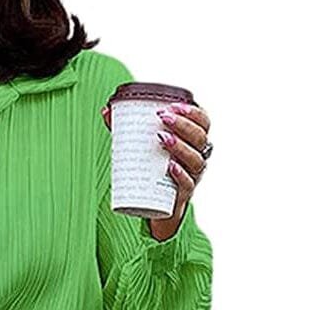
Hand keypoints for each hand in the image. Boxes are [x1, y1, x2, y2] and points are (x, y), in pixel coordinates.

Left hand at [100, 99, 212, 240]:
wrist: (155, 204)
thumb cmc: (152, 167)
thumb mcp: (143, 146)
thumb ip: (126, 128)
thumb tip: (106, 111)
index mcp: (193, 140)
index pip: (203, 122)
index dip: (193, 112)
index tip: (174, 105)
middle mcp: (198, 156)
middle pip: (199, 137)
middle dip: (183, 125)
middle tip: (162, 117)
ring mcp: (193, 176)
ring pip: (195, 159)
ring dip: (181, 146)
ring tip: (161, 138)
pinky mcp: (184, 194)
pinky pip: (187, 184)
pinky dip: (180, 174)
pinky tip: (171, 167)